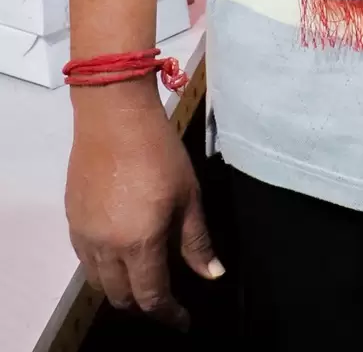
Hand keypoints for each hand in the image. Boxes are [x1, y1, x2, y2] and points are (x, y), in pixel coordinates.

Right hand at [66, 87, 222, 328]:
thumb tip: (212, 274)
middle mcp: (106, 248)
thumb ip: (197, 240)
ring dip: (121, 288)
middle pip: (121, 297)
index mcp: (139, 243)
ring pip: (99, 283)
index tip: (183, 321)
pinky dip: (103, 268)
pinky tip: (120, 252)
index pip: (152, 296)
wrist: (115, 119)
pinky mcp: (72, 222)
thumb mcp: (188, 195)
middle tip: (165, 297)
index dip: (169, 314)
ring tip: (143, 276)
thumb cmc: (159, 152)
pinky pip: (85, 261)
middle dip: (144, 304)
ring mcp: (84, 236)